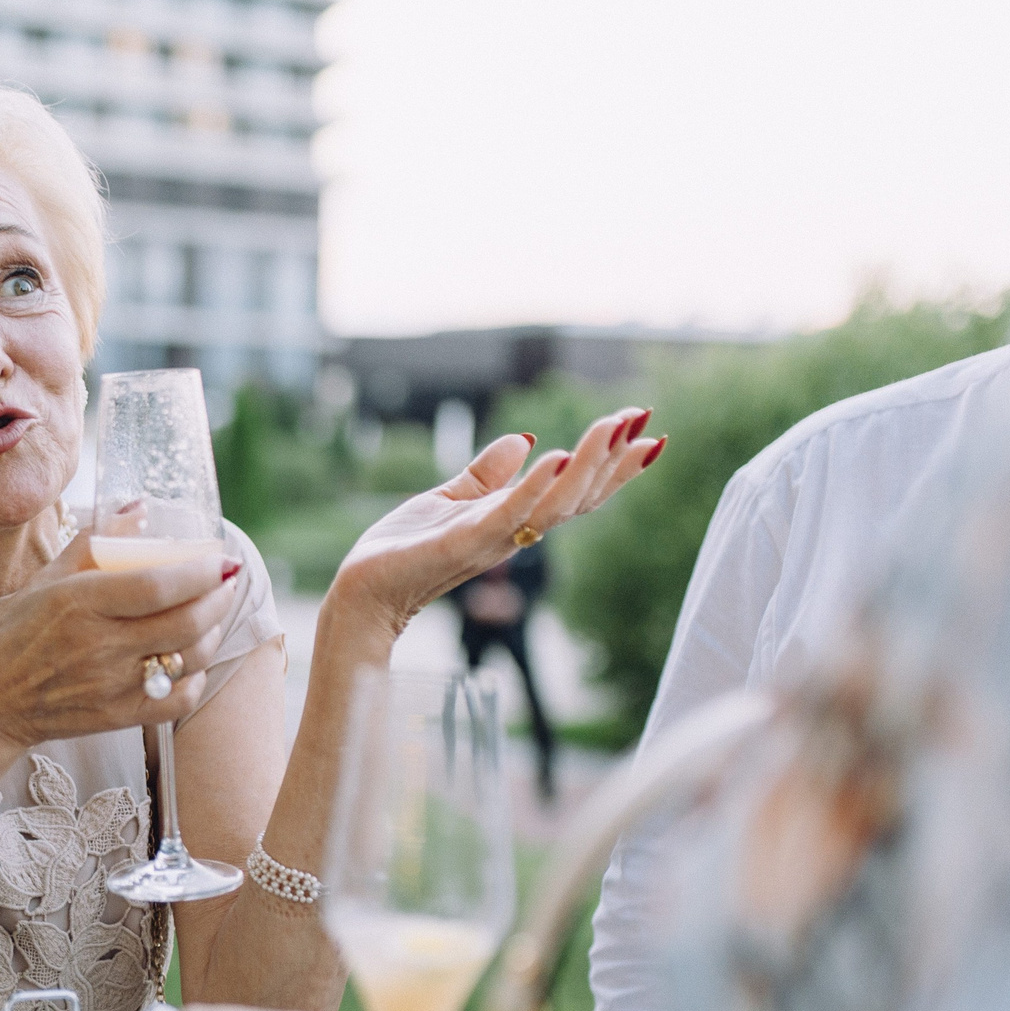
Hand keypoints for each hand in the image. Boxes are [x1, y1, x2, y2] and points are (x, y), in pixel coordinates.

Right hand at [0, 529, 241, 751]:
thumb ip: (95, 542)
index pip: (156, 586)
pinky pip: (179, 698)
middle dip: (219, 598)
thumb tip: (140, 509)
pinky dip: (196, 677)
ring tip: (211, 615)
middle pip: (184, 622)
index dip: (199, 573)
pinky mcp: (118, 717)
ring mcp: (111, 686)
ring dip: (212, 633)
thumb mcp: (46, 579)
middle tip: (226, 582)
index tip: (219, 559)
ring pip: (189, 659)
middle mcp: (98, 646)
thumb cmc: (15, 633)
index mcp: (78, 603)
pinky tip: (190, 659)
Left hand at [327, 408, 658, 641]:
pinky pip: (508, 514)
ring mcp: (492, 539)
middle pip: (579, 497)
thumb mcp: (451, 499)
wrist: (362, 589)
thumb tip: (523, 438)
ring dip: (588, 465)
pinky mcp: (463, 542)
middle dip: (614, 461)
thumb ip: (487, 474)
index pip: (575, 491)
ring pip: (555, 504)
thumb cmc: (402, 549)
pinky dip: (534, 486)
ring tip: (614, 428)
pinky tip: (554, 456)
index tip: (647, 431)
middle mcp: (514, 533)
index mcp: (515, 520)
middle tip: (644, 421)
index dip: (612, 465)